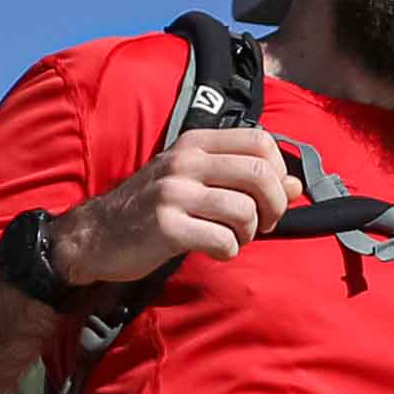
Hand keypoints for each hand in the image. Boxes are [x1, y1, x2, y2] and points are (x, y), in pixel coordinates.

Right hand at [54, 128, 293, 283]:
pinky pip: (223, 241)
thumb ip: (244, 178)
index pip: (260, 142)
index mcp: (195, 143)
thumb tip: (296, 184)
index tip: (269, 196)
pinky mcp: (167, 228)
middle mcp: (185, 162)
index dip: (278, 172)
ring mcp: (174, 194)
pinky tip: (214, 250)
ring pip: (245, 211)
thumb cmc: (152, 207)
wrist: (96, 235)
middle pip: (260, 174)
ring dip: (249, 233)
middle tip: (263, 224)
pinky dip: (229, 252)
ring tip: (232, 238)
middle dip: (274, 206)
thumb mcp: (195, 180)